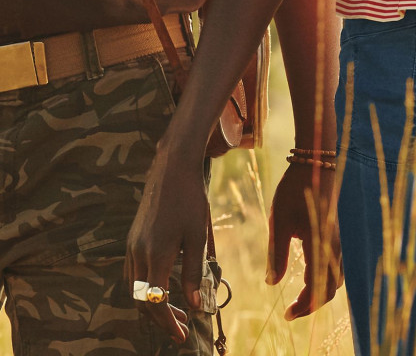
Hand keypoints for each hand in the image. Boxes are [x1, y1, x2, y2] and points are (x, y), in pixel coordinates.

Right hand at [125, 146, 208, 343]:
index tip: (182, 334)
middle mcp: (138, 253)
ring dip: (152, 304)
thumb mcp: (197, 236)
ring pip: (135, 288)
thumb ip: (193, 272)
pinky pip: (134, 272)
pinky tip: (163, 287)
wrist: (172, 167)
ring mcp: (132, 245)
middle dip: (160, 319)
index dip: (167, 322)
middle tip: (181, 329)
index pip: (155, 302)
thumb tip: (194, 306)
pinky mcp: (132, 237)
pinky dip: (146, 287)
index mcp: (156, 254)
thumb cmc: (190, 199)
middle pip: (142, 300)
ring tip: (174, 312)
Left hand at [266, 162, 342, 318]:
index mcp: (320, 246)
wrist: (314, 164)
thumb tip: (272, 283)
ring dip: (319, 293)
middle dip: (312, 305)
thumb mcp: (279, 222)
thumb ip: (278, 255)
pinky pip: (336, 266)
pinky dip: (324, 279)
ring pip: (335, 279)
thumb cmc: (294, 191)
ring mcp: (337, 241)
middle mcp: (333, 247)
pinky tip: (309, 276)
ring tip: (300, 297)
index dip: (303, 306)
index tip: (287, 314)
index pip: (316, 289)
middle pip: (330, 289)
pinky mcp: (335, 234)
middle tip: (291, 311)